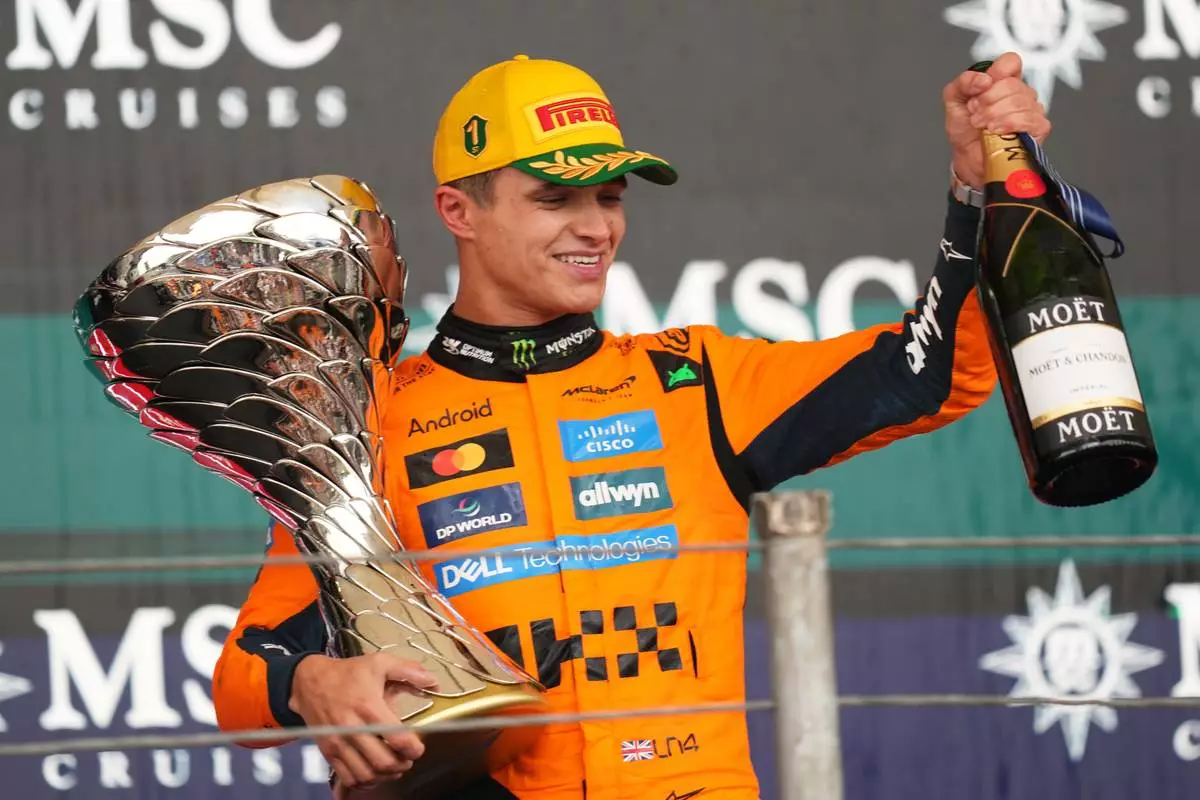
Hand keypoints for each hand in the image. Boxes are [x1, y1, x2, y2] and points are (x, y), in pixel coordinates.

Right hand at [289, 653, 437, 793]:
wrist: (309, 681)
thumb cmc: (347, 673)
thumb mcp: (380, 663)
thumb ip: (408, 671)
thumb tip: (433, 681)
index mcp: (368, 706)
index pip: (396, 737)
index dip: (413, 748)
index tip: (418, 747)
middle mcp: (352, 727)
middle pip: (383, 761)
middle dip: (402, 764)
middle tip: (408, 758)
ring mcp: (338, 742)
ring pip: (366, 774)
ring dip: (385, 775)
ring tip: (394, 765)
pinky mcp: (328, 752)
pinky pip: (348, 778)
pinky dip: (365, 781)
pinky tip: (375, 772)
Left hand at [942, 52, 1051, 187]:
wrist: (966, 156)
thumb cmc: (965, 129)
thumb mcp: (954, 100)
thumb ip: (963, 83)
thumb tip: (983, 79)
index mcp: (1003, 80)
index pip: (1011, 62)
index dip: (996, 73)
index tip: (981, 88)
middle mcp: (1020, 92)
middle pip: (1012, 84)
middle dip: (988, 100)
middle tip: (975, 112)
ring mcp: (1031, 109)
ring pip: (1020, 102)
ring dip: (994, 114)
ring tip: (981, 124)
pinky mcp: (1038, 128)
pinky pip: (1031, 119)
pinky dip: (1010, 124)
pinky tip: (996, 130)